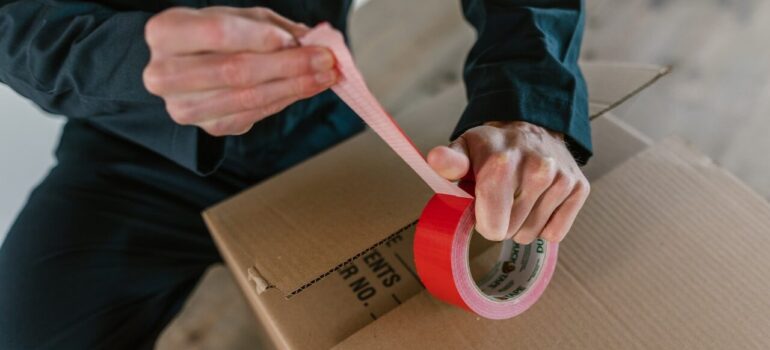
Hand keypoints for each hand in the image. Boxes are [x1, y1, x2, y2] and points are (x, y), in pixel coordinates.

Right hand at [143, 7, 336, 135]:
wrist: (190, 68)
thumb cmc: (215, 37)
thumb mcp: (240, 19)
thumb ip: (272, 27)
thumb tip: (314, 40)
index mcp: (166, 32)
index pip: (217, 34)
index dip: (260, 38)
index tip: (297, 40)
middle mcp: (164, 73)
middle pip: (235, 71)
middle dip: (288, 65)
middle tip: (325, 60)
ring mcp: (184, 106)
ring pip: (248, 98)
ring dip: (294, 87)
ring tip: (324, 75)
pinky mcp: (208, 128)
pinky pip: (254, 115)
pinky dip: (285, 101)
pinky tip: (307, 89)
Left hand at [427, 121, 589, 242]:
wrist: (532, 127)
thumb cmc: (492, 146)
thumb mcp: (464, 148)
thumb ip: (449, 161)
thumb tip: (436, 159)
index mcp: (502, 163)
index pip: (494, 225)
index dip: (483, 222)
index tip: (481, 205)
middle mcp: (537, 169)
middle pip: (511, 232)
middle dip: (501, 221)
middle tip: (501, 197)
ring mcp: (561, 179)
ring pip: (532, 234)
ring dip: (522, 223)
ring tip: (519, 196)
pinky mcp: (579, 187)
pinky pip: (555, 233)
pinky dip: (544, 224)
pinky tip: (538, 201)